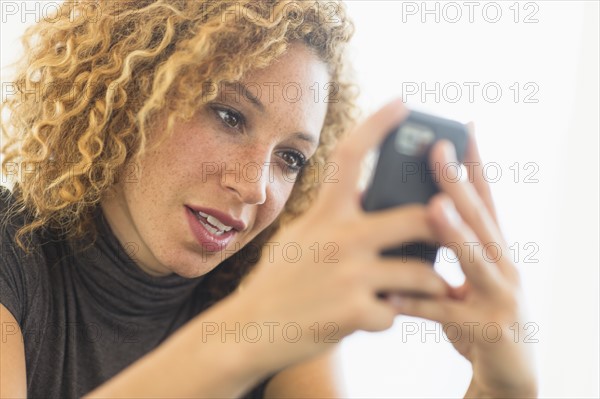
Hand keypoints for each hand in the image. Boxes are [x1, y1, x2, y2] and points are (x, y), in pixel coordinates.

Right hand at [231, 99, 450, 374]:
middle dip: (445, 225)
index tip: (404, 102)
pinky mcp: (354, 313)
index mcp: (324, 213)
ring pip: (421, 272)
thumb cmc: (278, 280)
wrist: (248, 330)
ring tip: (433, 286)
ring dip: (431, 282)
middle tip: (455, 228)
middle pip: (418, 217)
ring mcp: (349, 276)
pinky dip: (393, 315)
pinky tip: (377, 316)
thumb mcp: (300, 236)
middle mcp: (340, 238)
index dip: (379, 123)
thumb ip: (334, 218)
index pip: (352, 154)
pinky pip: (396, 311)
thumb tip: (368, 198)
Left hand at [392, 127, 537, 396]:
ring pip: (475, 260)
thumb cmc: (480, 310)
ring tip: (432, 207)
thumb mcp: (471, 273)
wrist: (509, 368)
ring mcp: (499, 297)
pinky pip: (442, 314)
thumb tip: (416, 207)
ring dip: (454, 234)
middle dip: (459, 184)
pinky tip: (390, 293)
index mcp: (496, 248)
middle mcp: (504, 266)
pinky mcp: (484, 330)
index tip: (463, 128)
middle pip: (480, 219)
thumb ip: (451, 244)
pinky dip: (416, 303)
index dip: (476, 164)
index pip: (486, 198)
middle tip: (439, 150)